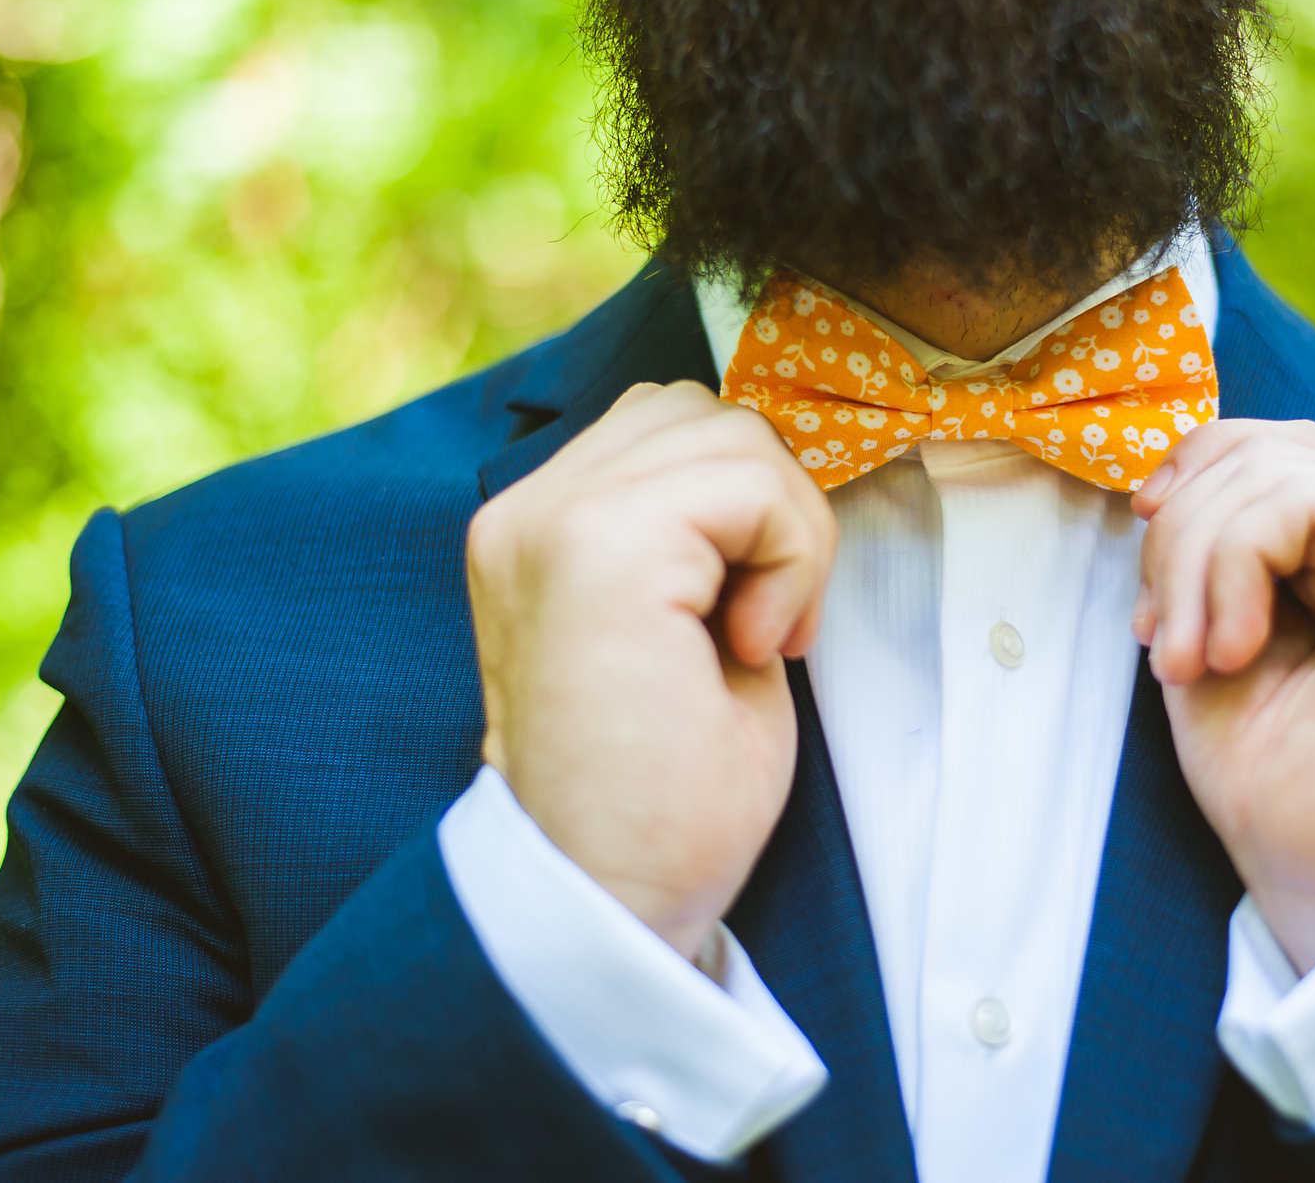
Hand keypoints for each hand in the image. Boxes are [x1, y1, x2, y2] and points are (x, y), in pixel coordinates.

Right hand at [466, 381, 836, 960]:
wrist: (614, 902)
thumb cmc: (665, 795)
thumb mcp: (687, 627)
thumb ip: (701, 530)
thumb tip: (769, 462)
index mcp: (537, 529)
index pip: (667, 425)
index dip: (744, 506)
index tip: (747, 623)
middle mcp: (525, 510)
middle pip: (702, 411)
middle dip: (770, 506)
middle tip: (761, 628)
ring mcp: (551, 521)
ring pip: (733, 433)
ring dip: (785, 533)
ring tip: (753, 640)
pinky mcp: (597, 548)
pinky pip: (749, 480)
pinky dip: (789, 556)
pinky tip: (752, 645)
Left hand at [1132, 420, 1314, 973]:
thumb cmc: (1283, 785)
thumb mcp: (1216, 637)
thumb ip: (1214, 552)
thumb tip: (1170, 476)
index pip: (1265, 452)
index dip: (1188, 478)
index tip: (1143, 564)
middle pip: (1260, 450)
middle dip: (1177, 536)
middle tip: (1162, 643)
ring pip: (1270, 469)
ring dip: (1194, 564)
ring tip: (1189, 661)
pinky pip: (1297, 501)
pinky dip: (1230, 566)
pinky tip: (1232, 649)